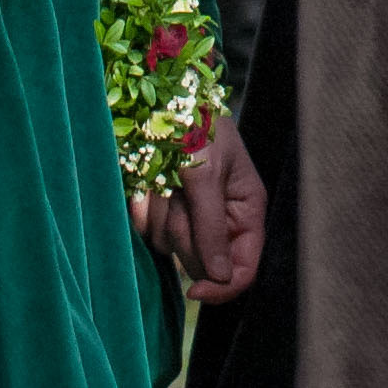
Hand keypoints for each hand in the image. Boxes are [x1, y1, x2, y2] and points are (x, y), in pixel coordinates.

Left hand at [132, 123, 267, 304]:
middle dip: (184, 231)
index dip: (222, 286)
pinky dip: (142, 206)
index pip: (244, 268)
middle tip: (180, 193)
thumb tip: (221, 276)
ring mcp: (187, 215)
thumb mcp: (206, 173)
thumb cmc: (194, 125)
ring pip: (168, 245)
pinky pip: (145, 229)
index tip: (194, 290)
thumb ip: (212, 226)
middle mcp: (219, 218)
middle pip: (201, 260)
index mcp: (245, 209)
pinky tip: (147, 180)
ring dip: (160, 214)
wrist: (157, 96)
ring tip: (164, 177)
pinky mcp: (159, 210)